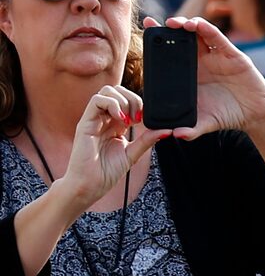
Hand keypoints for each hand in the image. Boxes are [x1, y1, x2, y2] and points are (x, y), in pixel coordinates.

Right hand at [60, 83, 166, 204]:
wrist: (90, 184)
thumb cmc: (107, 171)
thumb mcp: (133, 153)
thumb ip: (147, 140)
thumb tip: (167, 131)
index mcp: (116, 124)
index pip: (127, 100)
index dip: (139, 104)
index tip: (146, 120)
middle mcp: (104, 119)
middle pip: (117, 91)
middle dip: (133, 99)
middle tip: (139, 118)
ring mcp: (94, 119)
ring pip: (107, 92)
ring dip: (123, 101)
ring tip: (129, 120)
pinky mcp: (85, 122)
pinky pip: (96, 100)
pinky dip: (112, 104)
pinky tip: (121, 120)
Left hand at [152, 16, 264, 139]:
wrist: (255, 115)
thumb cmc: (227, 116)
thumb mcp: (206, 122)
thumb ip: (191, 128)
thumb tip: (176, 135)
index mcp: (190, 73)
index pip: (171, 52)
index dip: (159, 39)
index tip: (146, 27)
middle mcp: (201, 60)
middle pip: (181, 37)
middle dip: (168, 28)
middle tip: (156, 24)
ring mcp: (216, 55)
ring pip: (198, 33)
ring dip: (185, 24)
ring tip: (175, 24)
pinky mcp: (232, 54)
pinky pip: (217, 38)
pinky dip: (206, 29)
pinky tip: (197, 25)